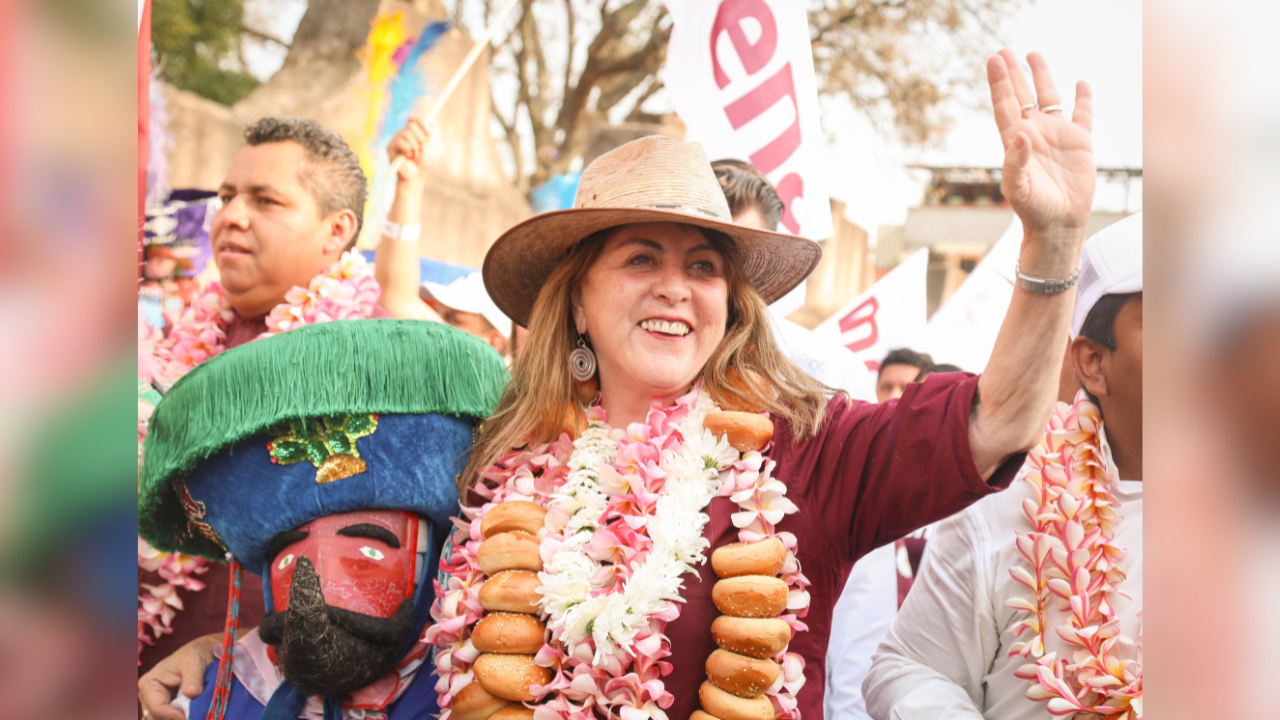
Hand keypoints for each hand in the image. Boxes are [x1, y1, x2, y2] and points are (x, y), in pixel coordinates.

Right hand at [137, 633, 219, 719]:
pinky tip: (193, 714)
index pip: (157, 708)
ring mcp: (155, 703)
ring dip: (180, 718)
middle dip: (177, 719)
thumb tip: (192, 693)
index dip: (174, 716)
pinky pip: (170, 719)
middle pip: (158, 718)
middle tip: (197, 716)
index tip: (191, 717)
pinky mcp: (166, 708)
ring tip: (197, 714)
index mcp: (149, 684)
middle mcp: (148, 696)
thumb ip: (193, 677)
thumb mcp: (195, 661)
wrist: (201, 654)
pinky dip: (182, 717)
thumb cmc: (195, 654)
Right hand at [388, 117, 429, 183]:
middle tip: (421, 148)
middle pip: (412, 125)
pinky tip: (408, 156)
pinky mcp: (390, 146)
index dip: (421, 121)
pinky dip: (408, 149)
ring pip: (406, 133)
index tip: (428, 130)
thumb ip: (428, 133)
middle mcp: (403, 133)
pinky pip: (400, 141)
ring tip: (415, 155)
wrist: (415, 176)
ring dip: (414, 146)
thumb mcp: (429, 147)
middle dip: (420, 137)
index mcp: (413, 132)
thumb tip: (429, 121)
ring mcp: (396, 139)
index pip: (414, 119)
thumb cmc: (422, 163)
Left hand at [987, 50, 1095, 243]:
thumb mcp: (1019, 188)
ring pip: (1048, 99)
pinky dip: (1083, 99)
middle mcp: (1034, 134)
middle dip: (1013, 74)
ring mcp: (1057, 136)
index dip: (999, 83)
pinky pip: (1082, 115)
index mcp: (1016, 142)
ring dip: (1042, 77)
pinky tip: (1080, 84)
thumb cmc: (1033, 210)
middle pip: (1022, 96)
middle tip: (1004, 51)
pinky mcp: (1080, 143)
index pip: (1005, 105)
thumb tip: (1019, 135)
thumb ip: (1015, 163)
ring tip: (1033, 54)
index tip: (994, 59)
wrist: (1058, 225)